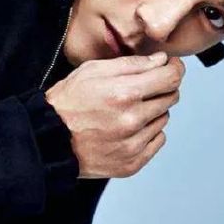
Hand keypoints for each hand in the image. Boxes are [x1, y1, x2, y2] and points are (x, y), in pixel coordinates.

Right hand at [44, 51, 183, 178]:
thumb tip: (161, 61)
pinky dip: (148, 132)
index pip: (172, 78)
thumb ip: (131, 64)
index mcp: (124, 93)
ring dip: (152, 111)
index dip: (175, 69)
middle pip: (171, 97)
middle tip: (142, 88)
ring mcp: (133, 144)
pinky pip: (157, 140)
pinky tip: (127, 129)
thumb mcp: (93, 70)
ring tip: (126, 111)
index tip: (171, 67)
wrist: (48, 140)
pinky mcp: (132, 163)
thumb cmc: (67, 103)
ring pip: (164, 119)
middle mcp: (132, 120)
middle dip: (161, 88)